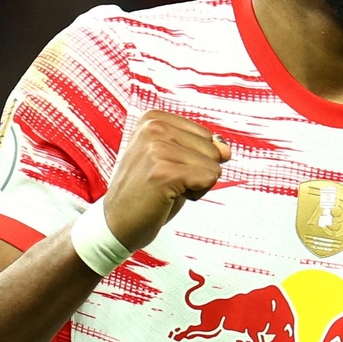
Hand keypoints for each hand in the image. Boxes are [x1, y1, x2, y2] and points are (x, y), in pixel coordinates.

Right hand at [102, 111, 230, 251]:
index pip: (206, 136)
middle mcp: (154, 128)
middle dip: (198, 171)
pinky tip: (168, 197)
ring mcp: (157, 148)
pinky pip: (209, 179)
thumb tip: (226, 148)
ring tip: (166, 189)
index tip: (166, 169)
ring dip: (196, 184)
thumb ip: (201, 148)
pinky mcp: (164, 171)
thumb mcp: (174, 161)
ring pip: (213, 165)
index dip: (195, 159)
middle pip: (212, 149)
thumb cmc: (146, 193)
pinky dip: (196, 194)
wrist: (116, 223)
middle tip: (165, 182)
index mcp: (154, 119)